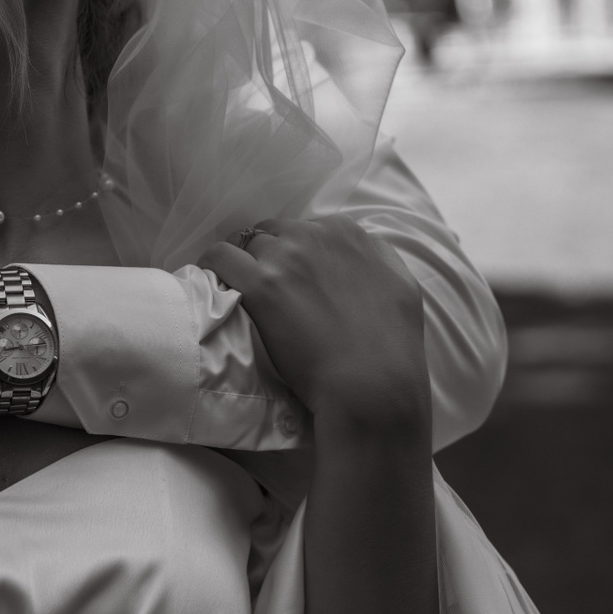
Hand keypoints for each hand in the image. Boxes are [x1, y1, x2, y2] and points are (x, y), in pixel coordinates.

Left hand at [201, 216, 430, 436]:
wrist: (372, 383)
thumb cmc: (392, 344)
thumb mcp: (400, 285)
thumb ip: (376, 257)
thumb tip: (360, 249)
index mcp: (347, 233)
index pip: (305, 229)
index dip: (295, 255)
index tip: (293, 279)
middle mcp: (315, 235)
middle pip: (273, 234)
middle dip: (268, 257)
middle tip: (268, 292)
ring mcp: (286, 258)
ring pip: (244, 244)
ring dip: (241, 265)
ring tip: (241, 294)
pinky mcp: (260, 285)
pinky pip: (219, 257)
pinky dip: (212, 266)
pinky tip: (212, 283)